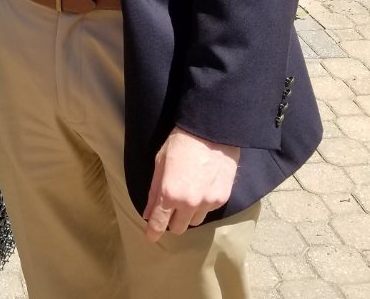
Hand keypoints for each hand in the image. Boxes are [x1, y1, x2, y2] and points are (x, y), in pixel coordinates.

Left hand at [141, 127, 239, 241]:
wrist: (211, 131)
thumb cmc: (181, 142)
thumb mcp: (160, 162)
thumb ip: (154, 191)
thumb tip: (147, 212)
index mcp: (169, 193)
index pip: (159, 222)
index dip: (153, 232)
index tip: (151, 237)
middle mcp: (189, 203)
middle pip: (178, 228)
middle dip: (171, 221)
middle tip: (170, 209)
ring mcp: (207, 203)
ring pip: (195, 221)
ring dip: (188, 214)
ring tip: (188, 194)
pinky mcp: (222, 199)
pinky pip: (209, 210)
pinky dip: (203, 204)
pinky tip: (202, 187)